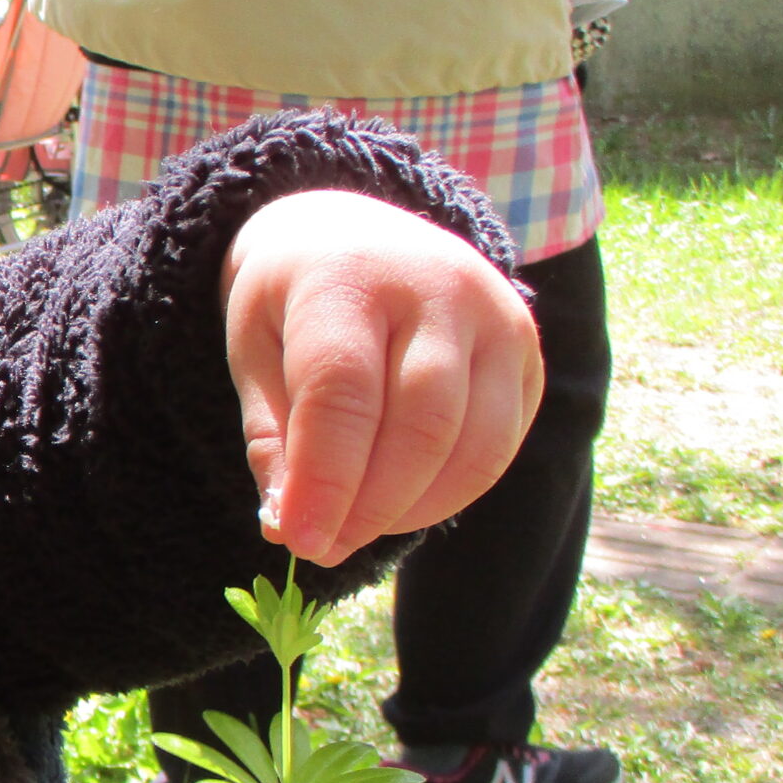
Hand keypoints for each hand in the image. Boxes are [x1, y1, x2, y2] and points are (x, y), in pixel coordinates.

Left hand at [221, 190, 540, 566]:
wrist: (356, 236)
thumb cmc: (295, 303)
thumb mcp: (255, 353)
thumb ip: (271, 437)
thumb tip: (285, 527)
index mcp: (350, 275)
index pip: (344, 390)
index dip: (325, 478)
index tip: (297, 540)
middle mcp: (439, 287)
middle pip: (423, 424)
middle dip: (372, 504)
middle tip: (325, 545)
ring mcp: (497, 318)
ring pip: (477, 445)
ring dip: (416, 509)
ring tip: (358, 528)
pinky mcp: (527, 353)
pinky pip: (502, 445)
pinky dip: (451, 491)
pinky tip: (402, 501)